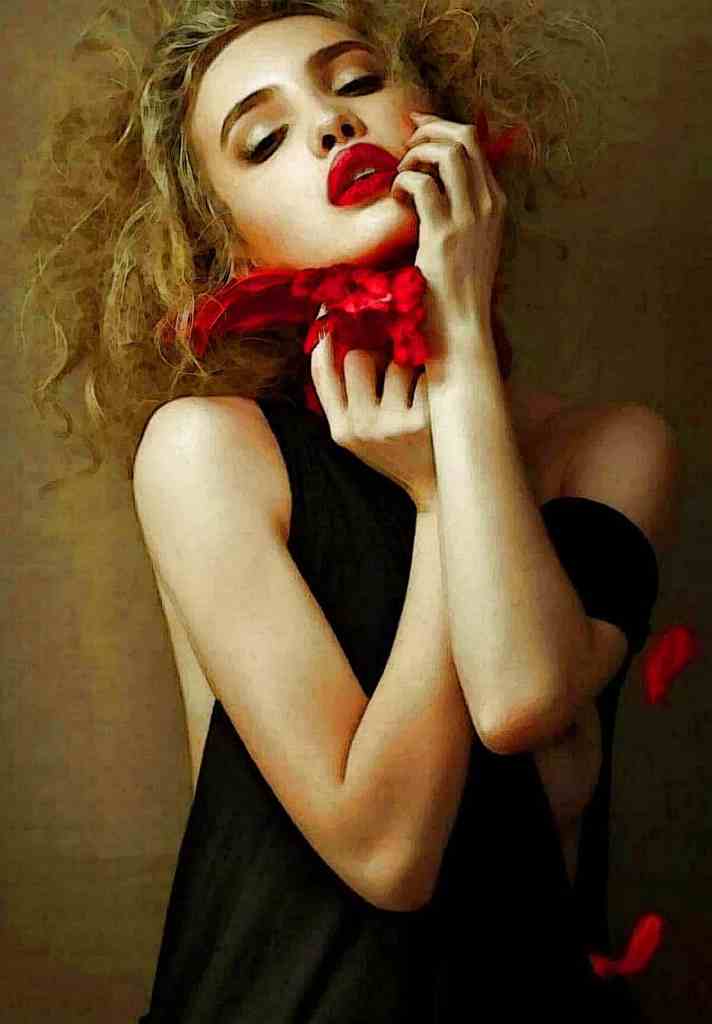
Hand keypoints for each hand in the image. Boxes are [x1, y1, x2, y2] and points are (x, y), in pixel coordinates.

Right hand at [310, 329, 435, 511]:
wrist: (437, 491)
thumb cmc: (399, 453)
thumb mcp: (361, 436)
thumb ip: (346, 397)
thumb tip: (338, 336)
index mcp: (340, 430)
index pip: (321, 373)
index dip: (325, 337)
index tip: (333, 310)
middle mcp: (361, 428)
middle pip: (357, 356)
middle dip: (377, 349)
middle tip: (394, 357)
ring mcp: (391, 426)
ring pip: (396, 363)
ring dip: (410, 366)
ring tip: (419, 389)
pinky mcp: (422, 422)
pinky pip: (424, 375)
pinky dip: (432, 378)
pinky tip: (437, 397)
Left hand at [391, 111, 507, 362]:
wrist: (461, 327)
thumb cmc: (456, 290)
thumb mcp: (468, 243)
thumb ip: (459, 210)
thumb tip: (430, 180)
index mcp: (496, 203)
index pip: (475, 143)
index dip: (441, 128)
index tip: (415, 130)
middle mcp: (489, 205)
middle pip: (464, 137)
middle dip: (429, 130)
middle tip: (405, 146)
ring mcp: (470, 219)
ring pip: (447, 152)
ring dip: (416, 154)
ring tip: (401, 175)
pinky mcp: (444, 235)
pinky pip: (421, 185)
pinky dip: (402, 182)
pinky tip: (396, 199)